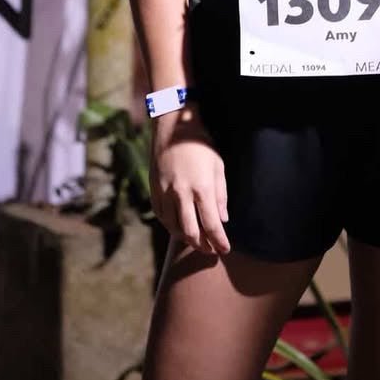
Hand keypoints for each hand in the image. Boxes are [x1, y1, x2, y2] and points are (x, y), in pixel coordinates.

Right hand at [150, 108, 229, 255]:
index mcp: (202, 188)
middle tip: (211, 251)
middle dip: (202, 246)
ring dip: (186, 239)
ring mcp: (165, 193)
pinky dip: (171, 226)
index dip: (219, 241)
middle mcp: (182, 194)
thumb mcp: (218, 167)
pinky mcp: (154, 190)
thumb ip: (220, 195)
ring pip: (174, 227)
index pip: (211, 225)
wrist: (173, 128)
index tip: (225, 250)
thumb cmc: (201, 145)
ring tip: (197, 242)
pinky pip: (161, 217)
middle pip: (191, 232)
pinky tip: (179, 228)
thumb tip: (222, 220)